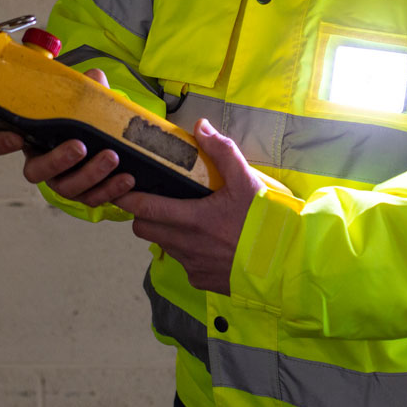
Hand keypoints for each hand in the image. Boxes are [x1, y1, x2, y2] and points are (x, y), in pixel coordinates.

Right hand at [0, 69, 136, 206]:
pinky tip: (127, 178)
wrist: (112, 139)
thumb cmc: (88, 117)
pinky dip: (111, 190)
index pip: (0, 142)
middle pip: (35, 172)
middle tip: (80, 147)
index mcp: (32, 137)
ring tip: (112, 157)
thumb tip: (94, 77)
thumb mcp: (86, 99)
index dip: (1, 142)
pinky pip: (93, 198)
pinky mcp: (85, 194)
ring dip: (90, 175)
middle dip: (57, 160)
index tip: (15, 136)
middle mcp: (42, 163)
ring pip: (66, 188)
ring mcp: (62, 181)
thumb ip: (88, 88)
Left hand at [118, 118, 262, 294]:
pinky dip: (186, 250)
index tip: (120, 187)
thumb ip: (221, 151)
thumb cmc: (265, 220)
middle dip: (143, 214)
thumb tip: (200, 126)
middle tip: (158, 200)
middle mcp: (187, 246)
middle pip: (144, 230)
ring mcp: (193, 266)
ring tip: (186, 217)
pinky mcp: (203, 281)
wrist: (287, 263)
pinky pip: (183, 262)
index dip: (127, 199)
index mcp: (193, 219)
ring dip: (166, 232)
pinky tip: (206, 240)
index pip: (145, 209)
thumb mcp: (247, 180)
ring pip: (163, 246)